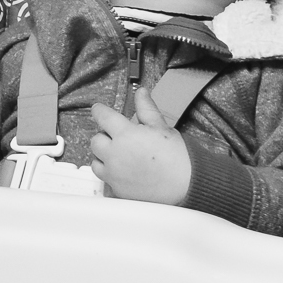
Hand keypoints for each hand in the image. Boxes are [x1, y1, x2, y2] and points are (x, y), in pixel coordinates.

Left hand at [88, 87, 190, 204]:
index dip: (99, 111)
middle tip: (119, 137)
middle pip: (96, 140)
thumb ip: (146, 109)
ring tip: (119, 155)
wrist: (186, 185)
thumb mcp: (162, 127)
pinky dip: (110, 173)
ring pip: (96, 161)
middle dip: (105, 136)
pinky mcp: (117, 190)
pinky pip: (105, 179)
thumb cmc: (177, 156)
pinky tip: (123, 171)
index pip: (102, 117)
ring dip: (103, 156)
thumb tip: (141, 92)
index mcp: (125, 135)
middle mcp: (115, 154)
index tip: (99, 110)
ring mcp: (114, 174)